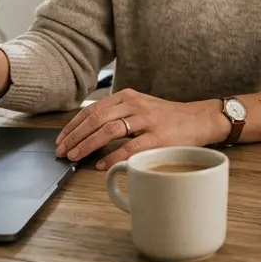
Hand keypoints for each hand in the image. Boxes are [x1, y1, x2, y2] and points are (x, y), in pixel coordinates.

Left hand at [54, 89, 228, 169]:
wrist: (198, 119)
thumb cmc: (167, 118)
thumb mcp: (140, 107)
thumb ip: (118, 114)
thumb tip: (88, 132)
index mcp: (127, 96)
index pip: (92, 109)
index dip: (73, 125)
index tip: (61, 138)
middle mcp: (134, 104)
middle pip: (96, 118)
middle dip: (75, 136)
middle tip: (62, 151)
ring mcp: (146, 120)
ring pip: (109, 130)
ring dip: (88, 144)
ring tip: (75, 156)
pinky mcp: (158, 137)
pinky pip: (130, 147)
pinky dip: (112, 157)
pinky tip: (101, 165)